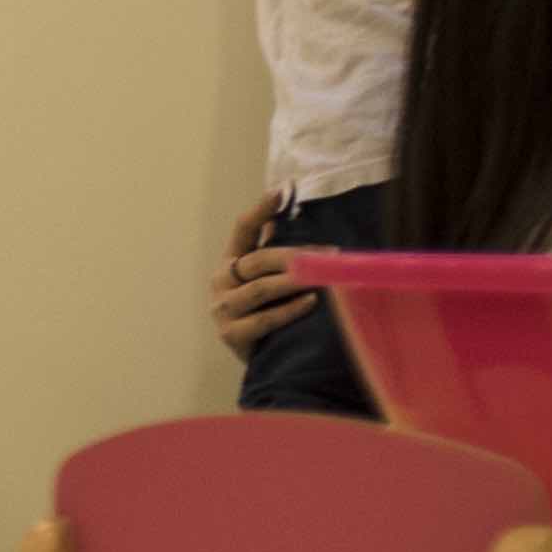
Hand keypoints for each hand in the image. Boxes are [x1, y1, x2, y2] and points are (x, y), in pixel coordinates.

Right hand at [211, 201, 316, 353]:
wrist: (258, 361)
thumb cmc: (265, 313)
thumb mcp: (266, 281)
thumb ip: (275, 254)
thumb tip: (296, 217)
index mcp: (229, 264)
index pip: (243, 230)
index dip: (260, 209)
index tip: (281, 190)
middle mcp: (220, 282)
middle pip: (258, 260)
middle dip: (296, 256)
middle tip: (331, 254)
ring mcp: (222, 309)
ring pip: (261, 288)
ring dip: (294, 281)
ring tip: (322, 277)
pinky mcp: (231, 334)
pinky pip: (264, 318)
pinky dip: (290, 310)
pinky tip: (311, 302)